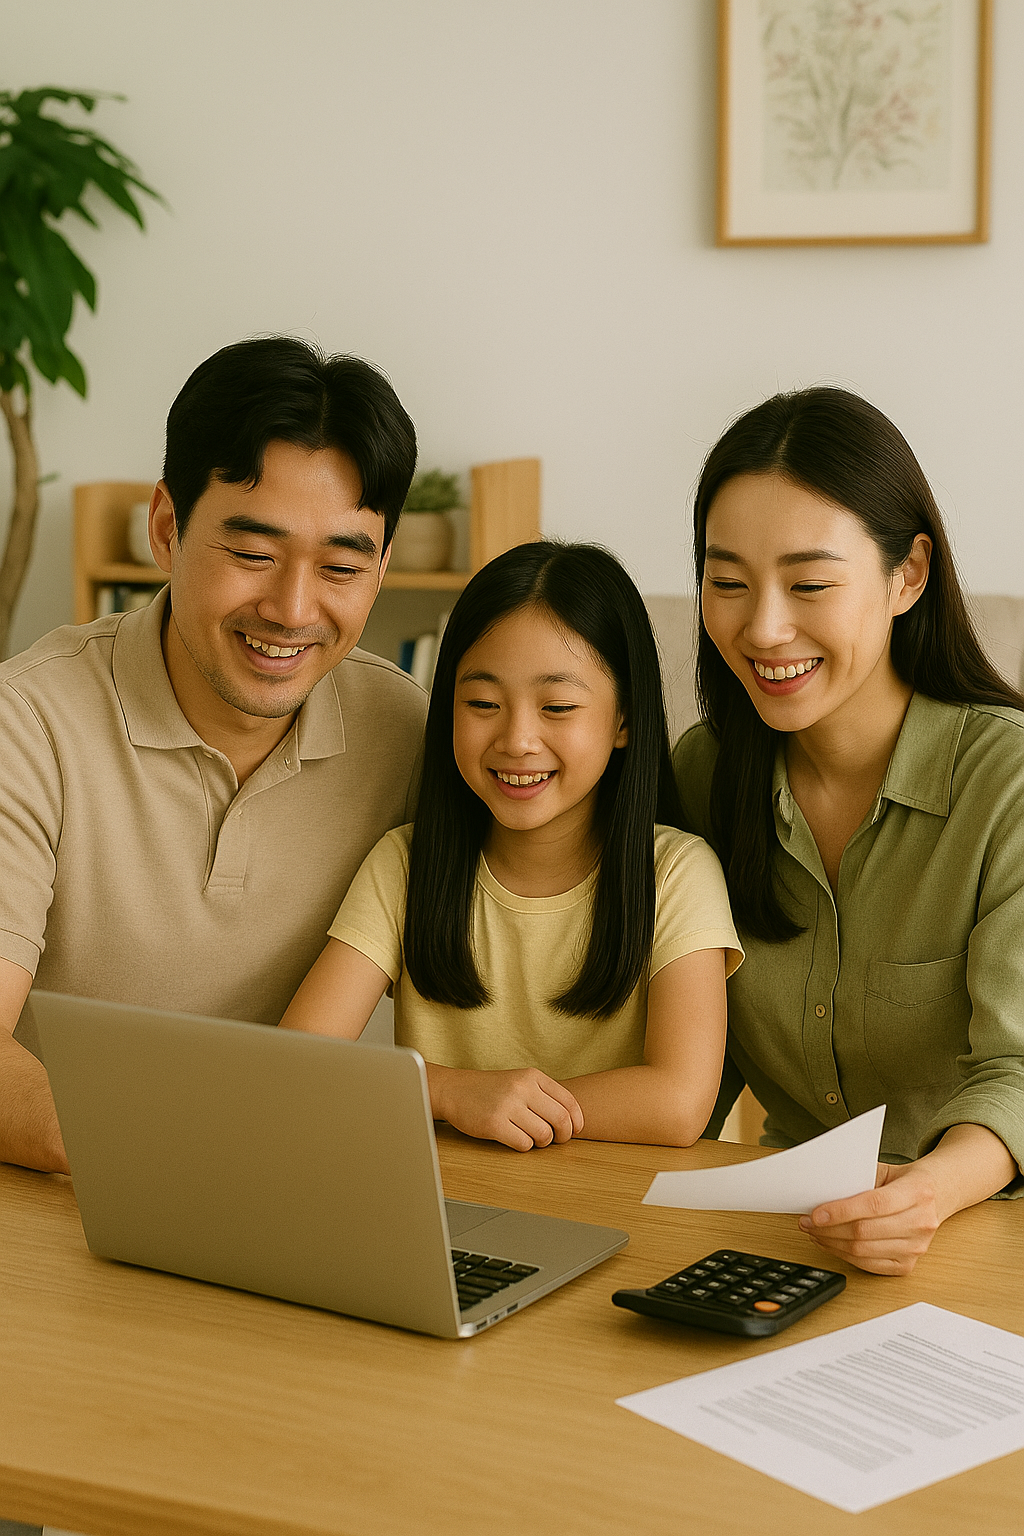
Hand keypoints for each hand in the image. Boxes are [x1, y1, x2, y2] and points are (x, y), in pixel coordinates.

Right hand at [428, 1065, 583, 1151]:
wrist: (454, 1089)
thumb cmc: (490, 1089)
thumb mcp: (519, 1081)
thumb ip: (544, 1095)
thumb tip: (573, 1121)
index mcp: (532, 1076)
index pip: (568, 1101)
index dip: (576, 1121)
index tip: (575, 1131)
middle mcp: (522, 1087)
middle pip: (560, 1120)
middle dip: (563, 1136)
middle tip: (555, 1140)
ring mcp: (507, 1105)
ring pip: (544, 1135)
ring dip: (542, 1143)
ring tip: (533, 1139)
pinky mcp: (494, 1123)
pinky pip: (524, 1144)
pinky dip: (524, 1147)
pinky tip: (516, 1140)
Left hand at [798, 1161, 939, 1275]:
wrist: (938, 1195)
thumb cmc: (907, 1181)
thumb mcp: (885, 1170)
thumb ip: (859, 1180)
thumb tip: (822, 1193)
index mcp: (917, 1192)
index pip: (874, 1204)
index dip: (841, 1211)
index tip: (816, 1213)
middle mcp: (922, 1222)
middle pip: (865, 1231)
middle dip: (828, 1229)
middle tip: (807, 1222)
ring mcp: (917, 1247)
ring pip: (863, 1251)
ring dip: (832, 1244)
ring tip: (815, 1233)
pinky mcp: (908, 1264)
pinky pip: (869, 1265)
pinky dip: (845, 1256)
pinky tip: (831, 1244)